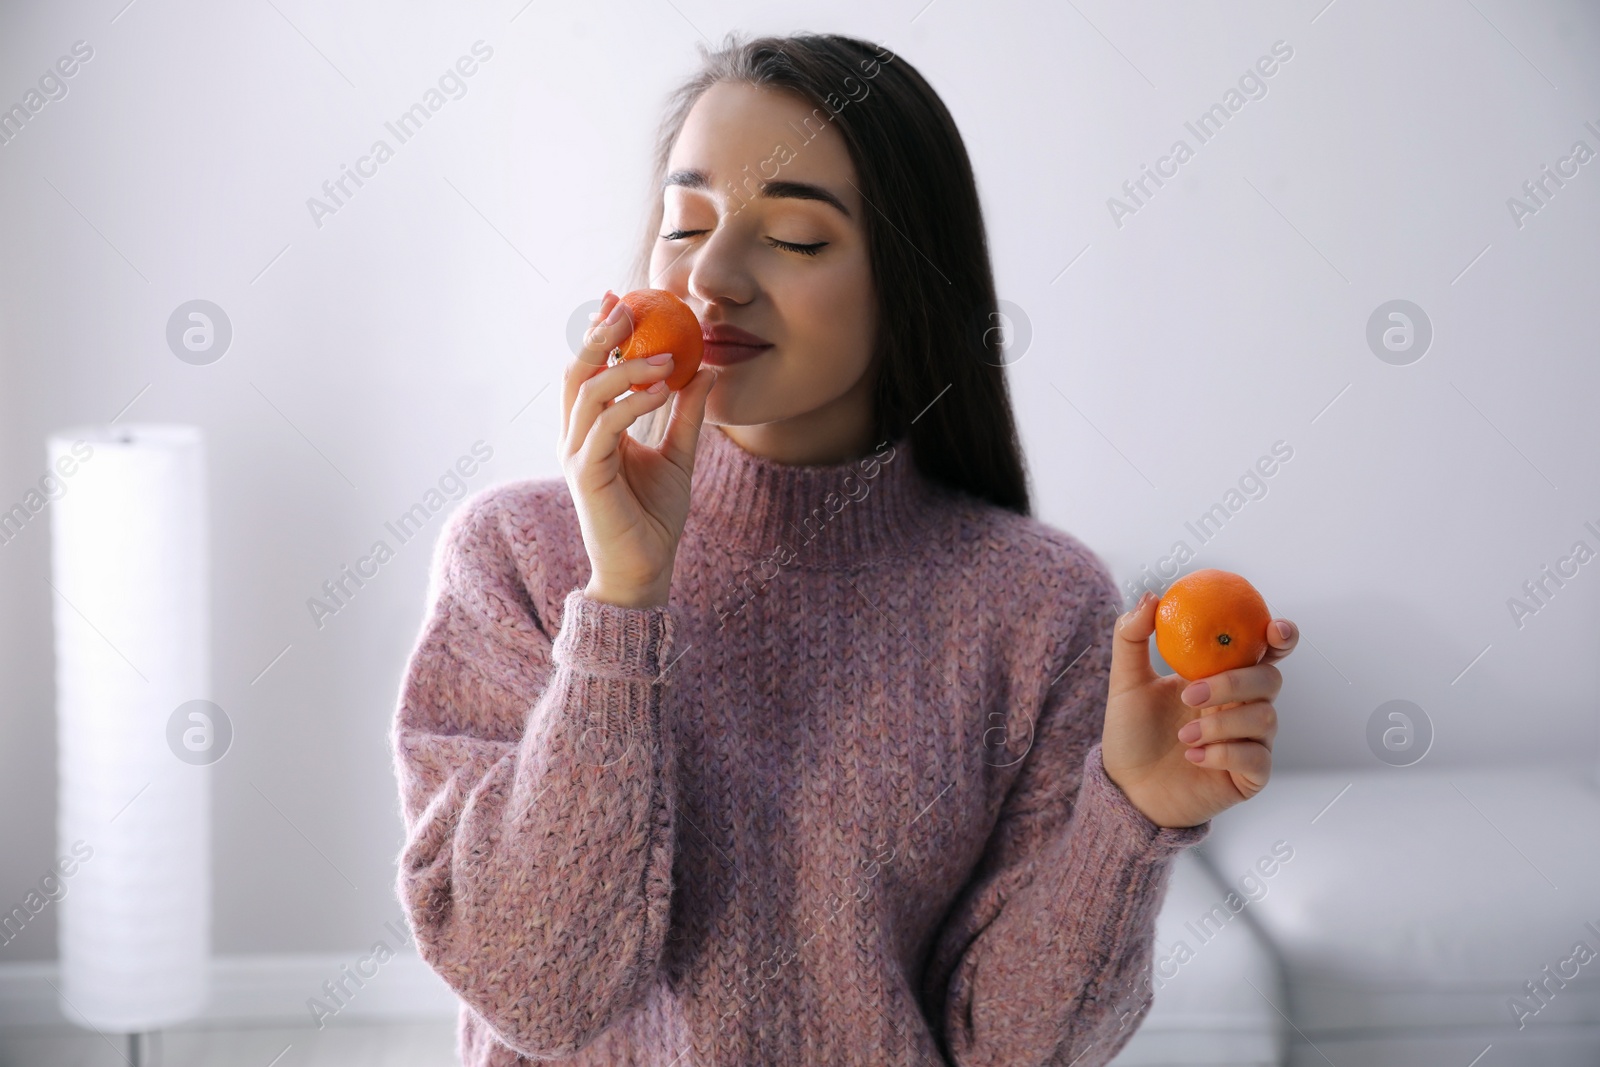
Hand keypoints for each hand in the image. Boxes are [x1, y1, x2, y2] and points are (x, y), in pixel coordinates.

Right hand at [560, 289, 718, 608]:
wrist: (646, 569)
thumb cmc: (655, 517)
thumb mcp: (679, 455)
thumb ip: (686, 414)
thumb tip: (704, 369)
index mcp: (591, 430)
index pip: (589, 370)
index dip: (600, 333)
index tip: (622, 299)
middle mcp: (576, 437)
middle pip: (577, 371)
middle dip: (601, 334)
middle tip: (632, 306)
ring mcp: (576, 454)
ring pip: (588, 391)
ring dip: (627, 366)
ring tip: (667, 356)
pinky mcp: (585, 474)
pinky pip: (605, 425)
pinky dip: (632, 402)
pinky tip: (661, 389)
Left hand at [1100, 590, 1296, 828]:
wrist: (1126, 786)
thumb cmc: (1131, 732)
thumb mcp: (1125, 682)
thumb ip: (1132, 637)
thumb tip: (1151, 597)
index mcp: (1222, 677)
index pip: (1264, 650)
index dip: (1281, 636)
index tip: (1273, 629)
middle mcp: (1243, 706)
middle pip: (1270, 679)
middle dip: (1233, 683)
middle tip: (1190, 695)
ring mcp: (1251, 740)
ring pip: (1265, 718)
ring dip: (1221, 724)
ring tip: (1182, 737)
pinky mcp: (1250, 775)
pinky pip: (1257, 758)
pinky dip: (1224, 754)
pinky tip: (1192, 757)